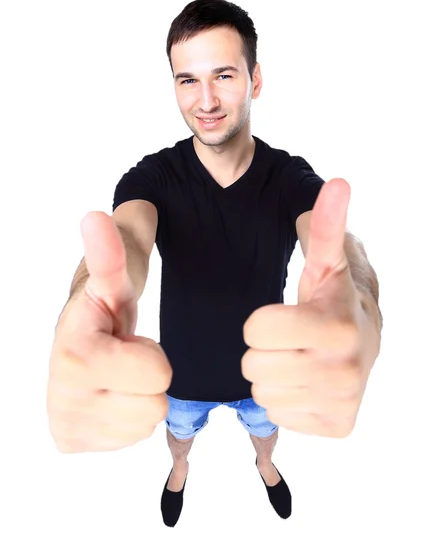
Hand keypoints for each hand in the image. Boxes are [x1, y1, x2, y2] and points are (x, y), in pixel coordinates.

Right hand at [47, 212, 171, 452]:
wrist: (78, 338)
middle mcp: (62, 398)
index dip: (149, 352)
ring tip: (113, 374)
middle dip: (145, 379)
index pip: (158, 375)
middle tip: (120, 358)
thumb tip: (95, 218)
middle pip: (155, 407)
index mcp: (74, 355)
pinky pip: (132, 439)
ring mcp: (65, 424)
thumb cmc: (103, 308)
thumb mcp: (114, 279)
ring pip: (145, 424)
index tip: (120, 338)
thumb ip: (109, 253)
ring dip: (136, 397)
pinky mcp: (70, 441)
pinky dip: (125, 417)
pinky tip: (107, 393)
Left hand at [241, 179, 380, 437]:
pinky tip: (308, 381)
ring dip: (273, 375)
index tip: (283, 316)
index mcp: (338, 327)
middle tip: (291, 339)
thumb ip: (324, 226)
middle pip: (253, 366)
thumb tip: (337, 183)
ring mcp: (343, 402)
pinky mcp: (338, 426)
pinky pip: (278, 415)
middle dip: (264, 350)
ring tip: (300, 358)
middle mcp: (345, 371)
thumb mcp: (325, 263)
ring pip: (262, 394)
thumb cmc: (333, 298)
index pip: (254, 330)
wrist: (367, 340)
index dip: (261, 321)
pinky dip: (287, 399)